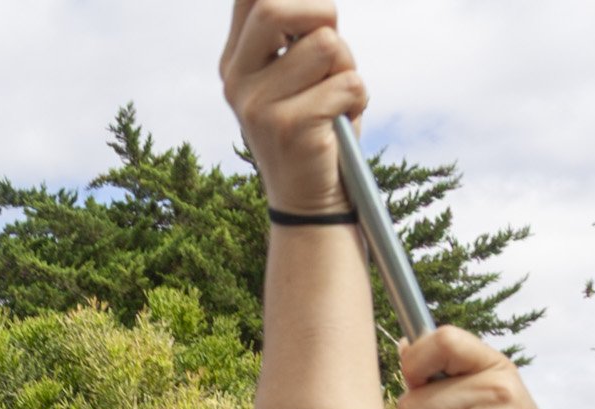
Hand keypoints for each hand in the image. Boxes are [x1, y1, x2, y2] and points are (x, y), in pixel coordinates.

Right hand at [222, 0, 365, 216]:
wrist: (309, 202)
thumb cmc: (315, 128)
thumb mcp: (296, 76)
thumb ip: (297, 34)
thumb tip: (320, 4)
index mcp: (236, 62)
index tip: (316, 13)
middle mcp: (237, 81)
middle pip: (273, 8)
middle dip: (321, 14)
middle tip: (332, 47)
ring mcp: (258, 106)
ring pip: (325, 44)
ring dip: (347, 66)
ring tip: (337, 97)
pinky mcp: (289, 128)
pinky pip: (348, 83)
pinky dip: (359, 98)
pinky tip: (341, 121)